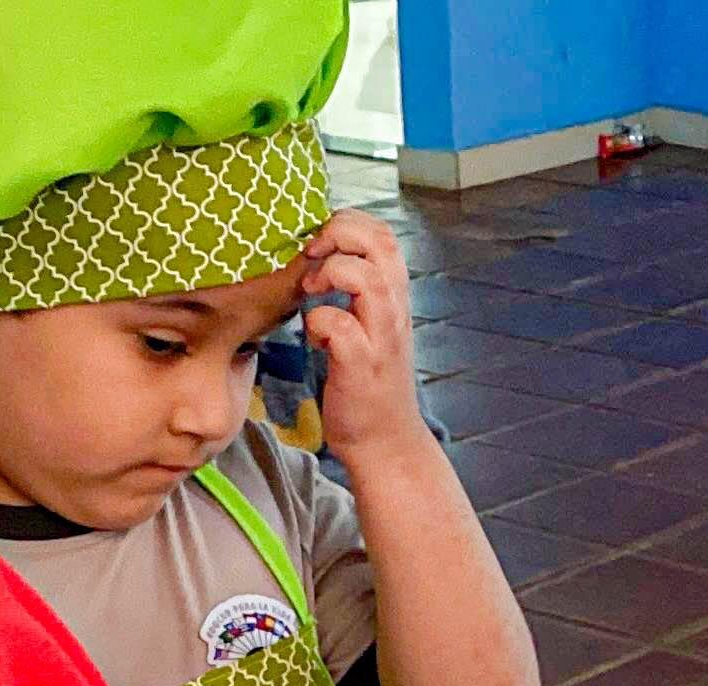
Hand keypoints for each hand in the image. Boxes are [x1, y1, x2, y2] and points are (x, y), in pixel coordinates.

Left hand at [296, 210, 431, 462]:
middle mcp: (395, 311)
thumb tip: (320, 259)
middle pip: (380, 242)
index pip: (383, 233)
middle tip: (312, 254)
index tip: (319, 242)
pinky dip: (319, 323)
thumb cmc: (367, 384)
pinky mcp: (362, 365)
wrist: (384, 442)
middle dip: (339, 233)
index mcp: (395, 297)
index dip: (348, 222)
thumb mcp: (369, 327)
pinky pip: (339, 325)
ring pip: (367, 278)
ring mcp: (381, 338)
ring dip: (331, 273)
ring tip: (312, 290)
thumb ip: (357, 294)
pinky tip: (316, 340)